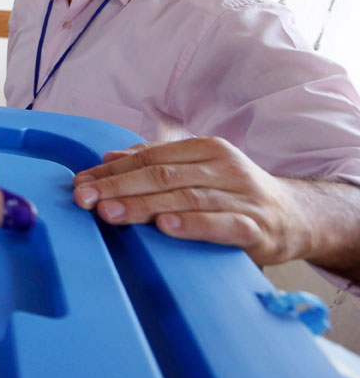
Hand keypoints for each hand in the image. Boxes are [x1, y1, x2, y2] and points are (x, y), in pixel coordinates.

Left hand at [72, 137, 304, 264]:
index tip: (81, 182)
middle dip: (118, 187)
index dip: (112, 171)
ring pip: (185, 198)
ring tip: (111, 213)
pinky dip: (192, 225)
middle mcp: (224, 168)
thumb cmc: (234, 194)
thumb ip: (156, 163)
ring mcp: (242, 197)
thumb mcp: (198, 171)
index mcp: (206, 150)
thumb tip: (108, 158)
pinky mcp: (257, 228)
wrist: (297, 217)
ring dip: (144, 206)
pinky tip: (166, 228)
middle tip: (85, 199)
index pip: (150, 158)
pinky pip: (222, 225)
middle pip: (162, 176)